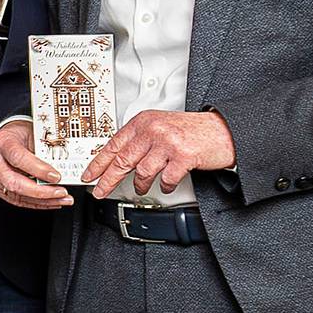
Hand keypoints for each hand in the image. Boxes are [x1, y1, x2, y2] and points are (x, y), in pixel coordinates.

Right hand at [0, 119, 72, 209]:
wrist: (5, 138)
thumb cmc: (19, 135)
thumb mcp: (33, 135)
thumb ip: (44, 152)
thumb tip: (62, 169)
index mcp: (2, 143)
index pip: (18, 158)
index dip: (38, 169)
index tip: (56, 176)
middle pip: (13, 182)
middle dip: (41, 191)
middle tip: (61, 192)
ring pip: (16, 194)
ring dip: (42, 200)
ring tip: (61, 199)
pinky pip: (15, 199)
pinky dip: (35, 203)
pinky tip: (49, 202)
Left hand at [85, 109, 234, 198]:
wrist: (224, 131)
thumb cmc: (192, 131)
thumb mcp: (160, 127)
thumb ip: (140, 139)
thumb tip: (117, 158)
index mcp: (144, 121)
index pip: (113, 144)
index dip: (98, 162)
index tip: (89, 174)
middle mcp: (154, 130)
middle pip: (122, 160)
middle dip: (109, 179)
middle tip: (100, 191)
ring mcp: (168, 143)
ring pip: (142, 172)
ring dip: (141, 184)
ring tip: (141, 188)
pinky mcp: (183, 156)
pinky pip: (165, 179)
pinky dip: (164, 186)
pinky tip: (165, 185)